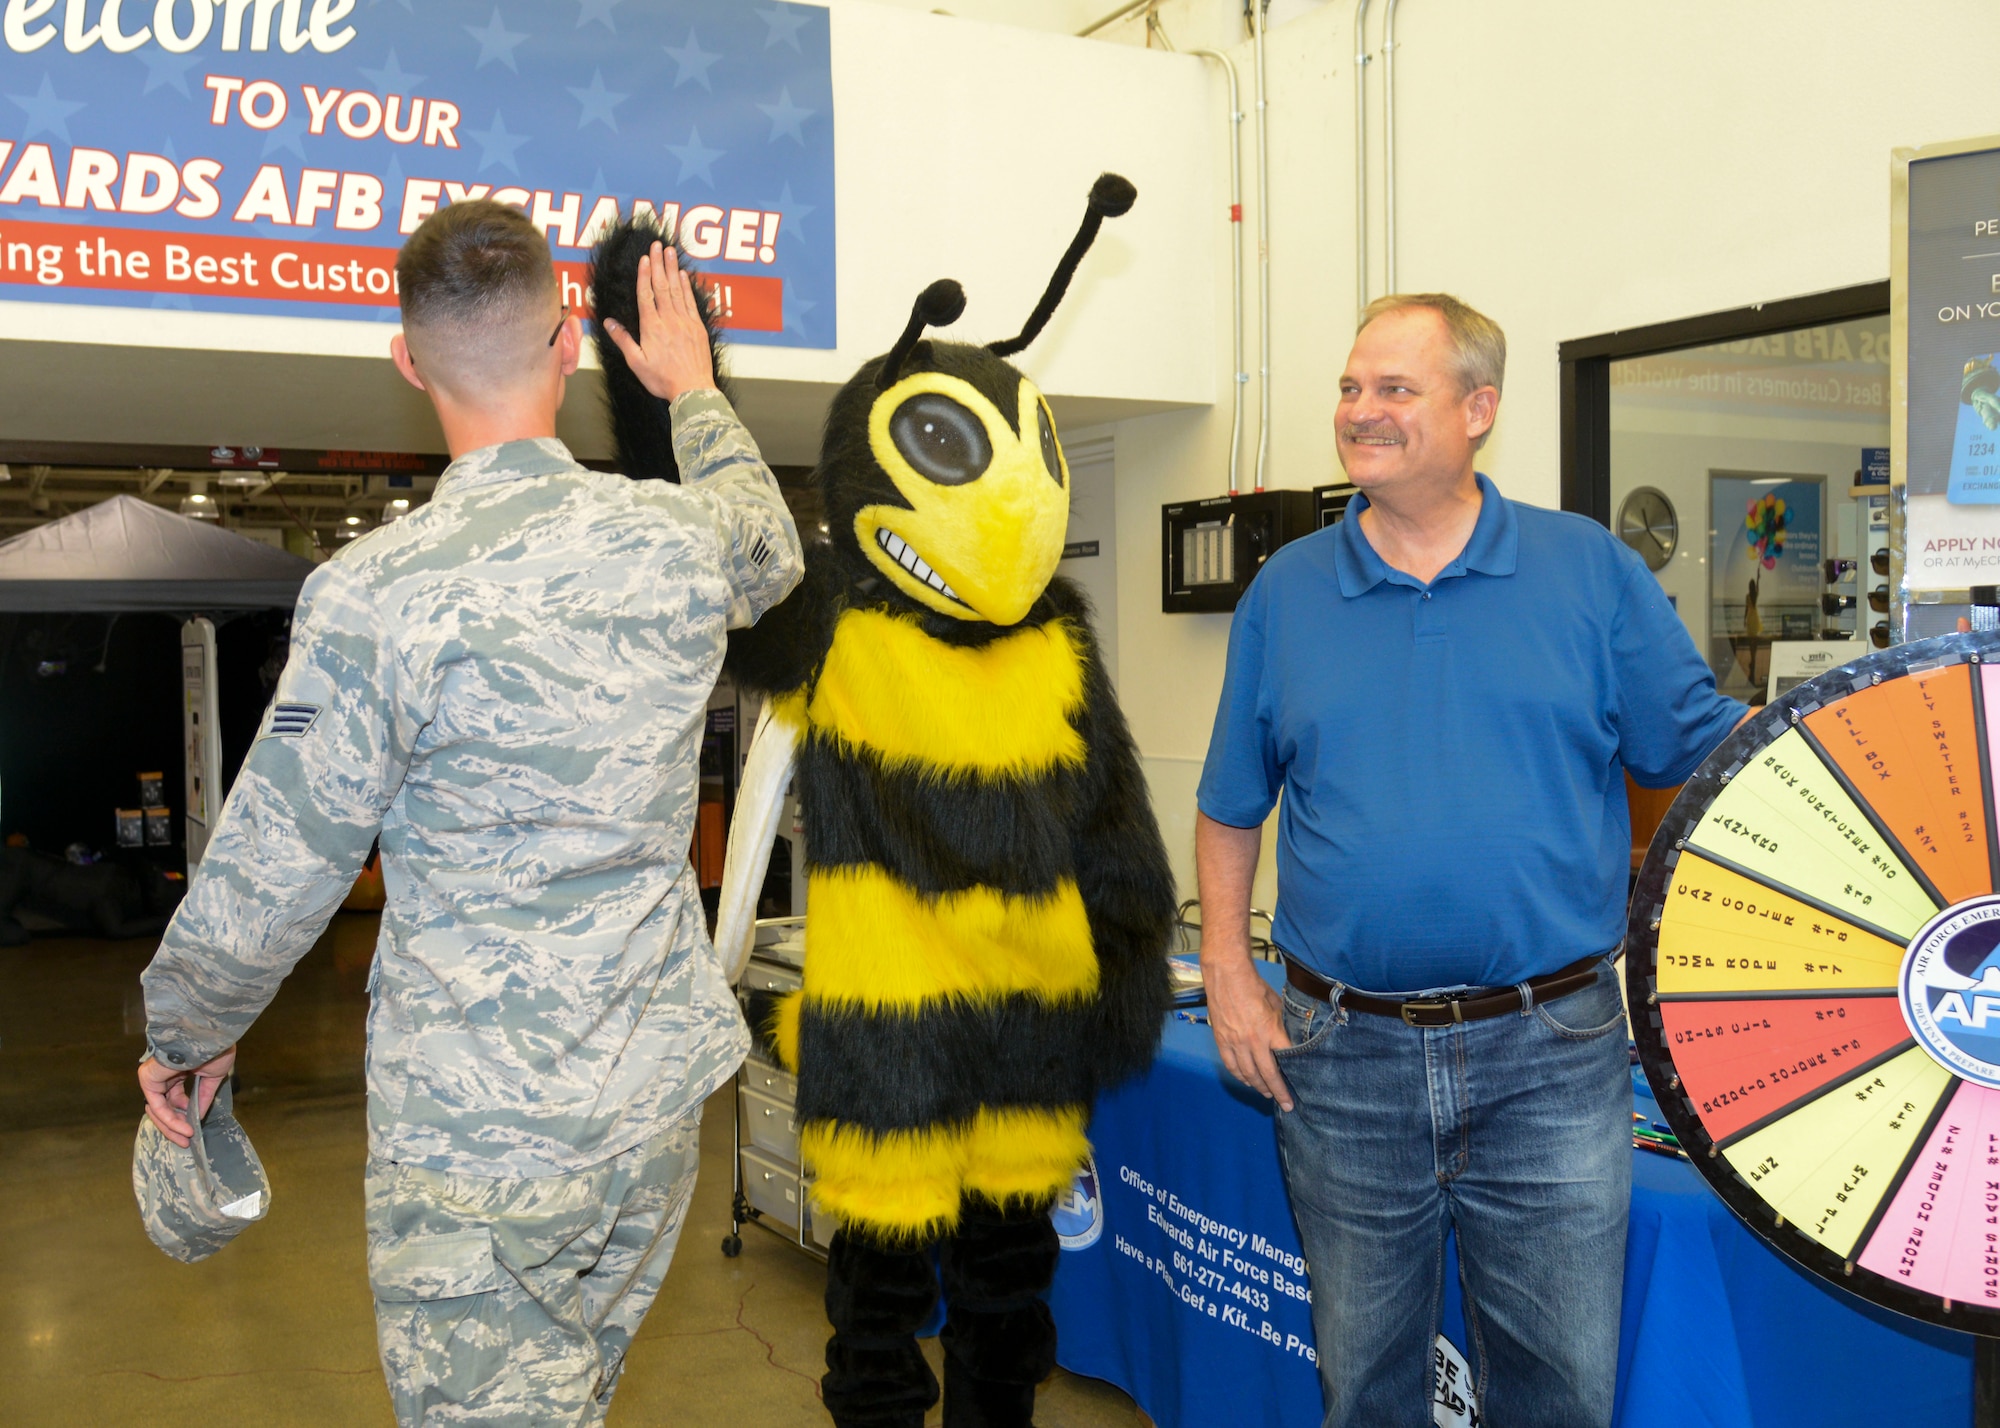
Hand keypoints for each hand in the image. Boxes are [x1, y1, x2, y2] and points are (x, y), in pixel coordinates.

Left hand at [138, 1045, 237, 1147]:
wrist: (209, 1035)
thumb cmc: (216, 1048)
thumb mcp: (213, 1077)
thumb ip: (203, 1097)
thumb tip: (197, 1117)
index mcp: (178, 1071)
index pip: (175, 1100)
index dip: (184, 1116)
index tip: (194, 1130)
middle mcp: (163, 1075)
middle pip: (164, 1108)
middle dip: (175, 1127)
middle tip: (187, 1142)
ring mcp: (154, 1077)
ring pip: (158, 1110)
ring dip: (172, 1126)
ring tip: (187, 1137)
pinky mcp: (149, 1079)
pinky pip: (157, 1105)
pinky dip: (170, 1119)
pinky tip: (184, 1127)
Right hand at [601, 241, 716, 402]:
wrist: (693, 389)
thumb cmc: (662, 380)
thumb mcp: (636, 362)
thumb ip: (622, 340)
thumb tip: (608, 322)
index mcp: (652, 328)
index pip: (646, 294)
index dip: (644, 274)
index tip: (644, 258)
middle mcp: (669, 320)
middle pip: (662, 286)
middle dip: (658, 264)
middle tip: (656, 245)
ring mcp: (685, 322)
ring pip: (677, 290)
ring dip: (672, 269)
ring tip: (670, 251)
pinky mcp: (697, 327)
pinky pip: (690, 302)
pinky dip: (686, 287)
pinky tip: (683, 275)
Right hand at [1202, 953, 1293, 1111]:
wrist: (1226, 975)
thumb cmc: (1254, 986)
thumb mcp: (1276, 1004)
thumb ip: (1282, 1024)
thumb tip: (1289, 1037)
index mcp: (1270, 1030)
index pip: (1285, 1060)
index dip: (1292, 1076)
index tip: (1298, 1086)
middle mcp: (1252, 1041)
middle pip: (1267, 1074)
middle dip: (1277, 1092)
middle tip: (1285, 1104)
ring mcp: (1235, 1042)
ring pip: (1248, 1073)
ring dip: (1258, 1087)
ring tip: (1267, 1094)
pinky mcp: (1221, 1040)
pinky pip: (1231, 1065)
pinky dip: (1239, 1076)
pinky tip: (1246, 1081)